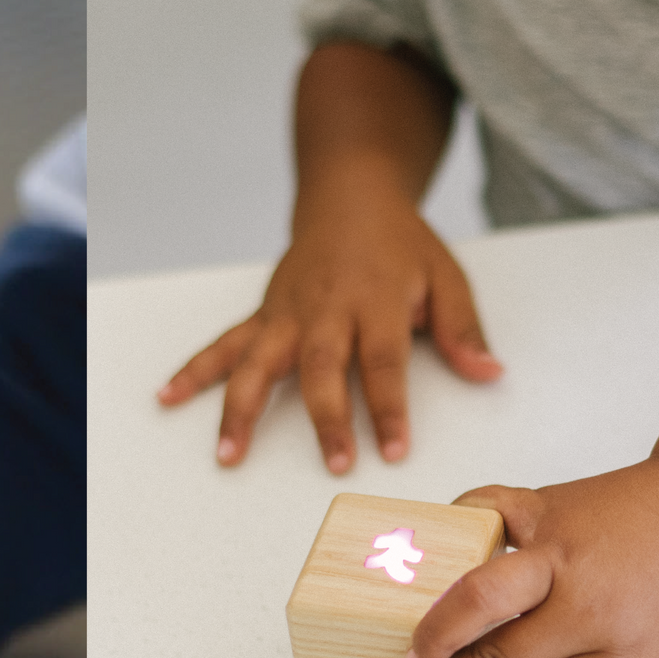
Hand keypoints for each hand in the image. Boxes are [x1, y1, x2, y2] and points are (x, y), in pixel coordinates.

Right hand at [157, 184, 501, 471]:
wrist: (349, 195)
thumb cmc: (399, 243)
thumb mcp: (445, 276)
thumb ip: (462, 329)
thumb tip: (490, 374)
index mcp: (374, 300)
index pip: (384, 361)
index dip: (390, 406)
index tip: (396, 449)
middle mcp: (325, 309)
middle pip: (321, 368)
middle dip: (326, 418)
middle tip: (334, 463)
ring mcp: (286, 313)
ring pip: (258, 362)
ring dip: (240, 409)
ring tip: (229, 454)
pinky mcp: (263, 315)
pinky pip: (224, 345)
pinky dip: (194, 371)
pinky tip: (168, 396)